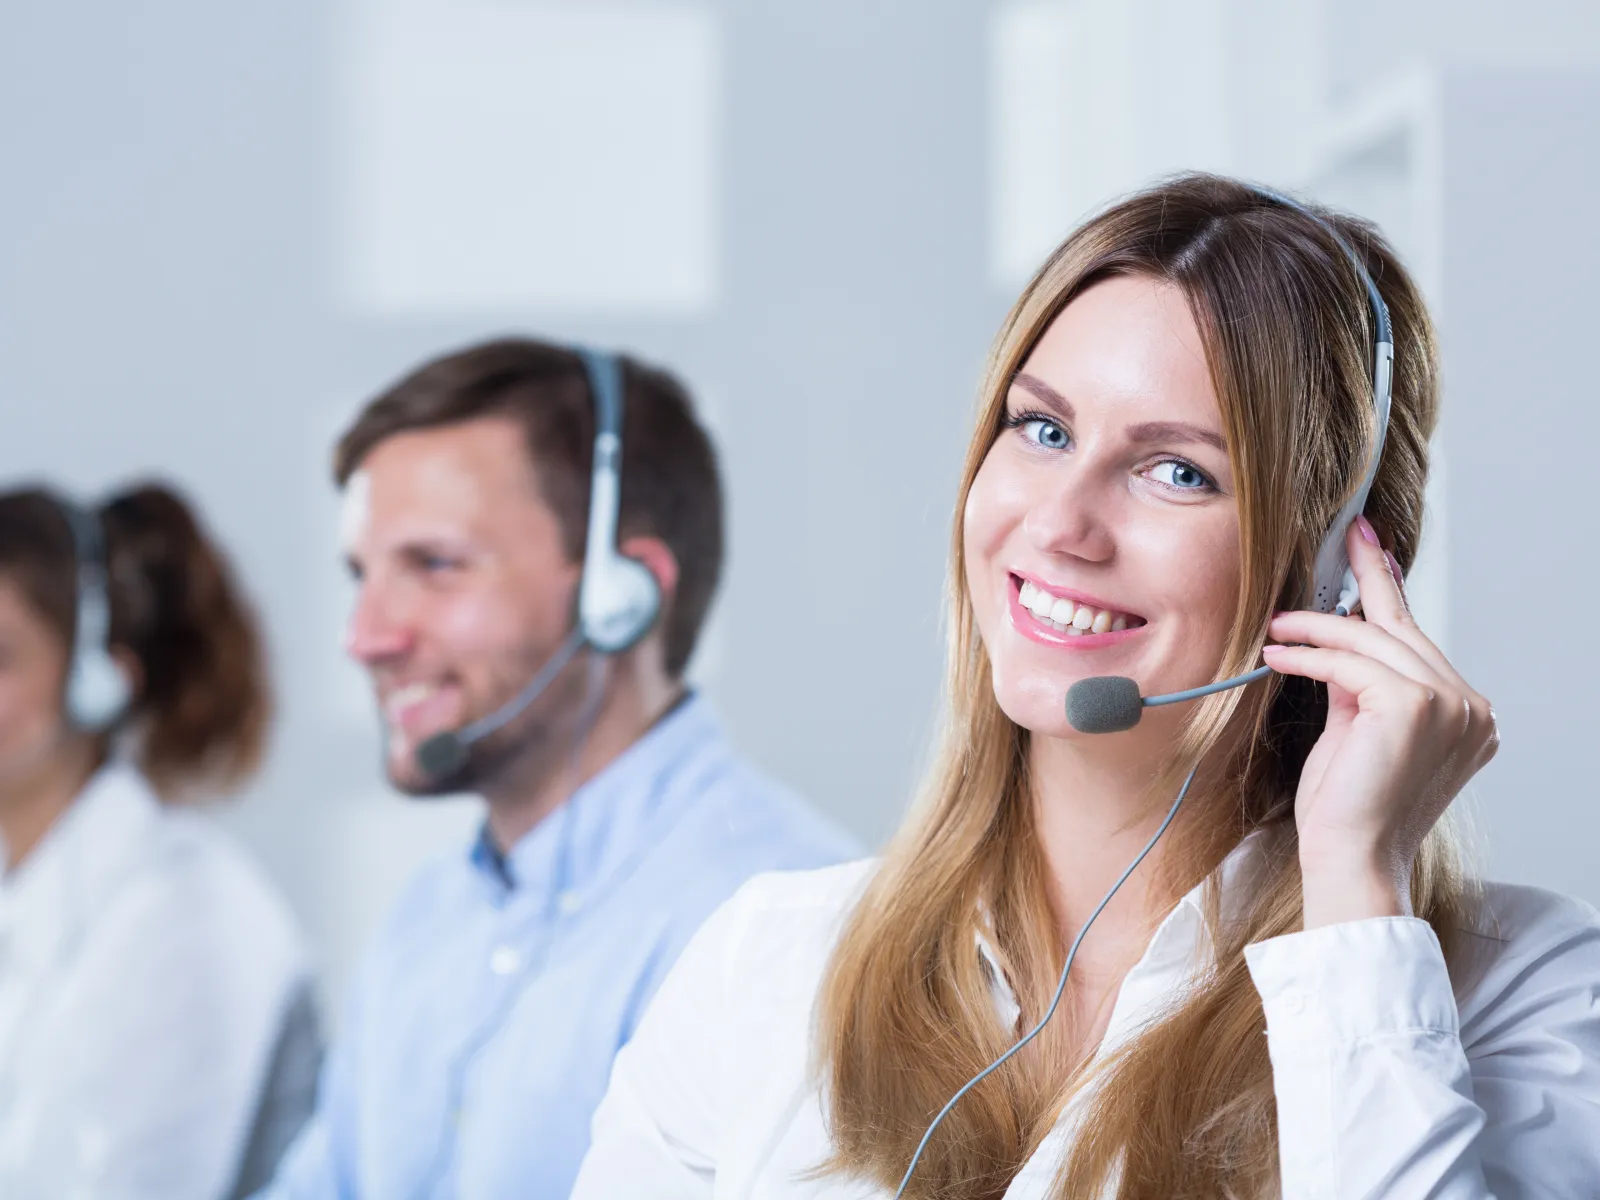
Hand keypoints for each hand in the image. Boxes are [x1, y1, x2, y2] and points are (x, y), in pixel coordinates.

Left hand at [1261, 516, 1498, 929]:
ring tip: (1277, 626)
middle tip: (1339, 538)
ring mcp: (1449, 706)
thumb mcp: (1358, 730)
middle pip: (1400, 630)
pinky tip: (1278, 654)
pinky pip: (1350, 663)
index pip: (1419, 638)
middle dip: (1361, 584)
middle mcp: (1470, 707)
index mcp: (1465, 714)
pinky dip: (1309, 655)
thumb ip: (1361, 684)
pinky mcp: (1414, 707)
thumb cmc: (1349, 805)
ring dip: (1317, 627)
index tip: (1370, 543)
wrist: (1349, 856)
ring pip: (1372, 641)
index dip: (1391, 586)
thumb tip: (1343, 636)